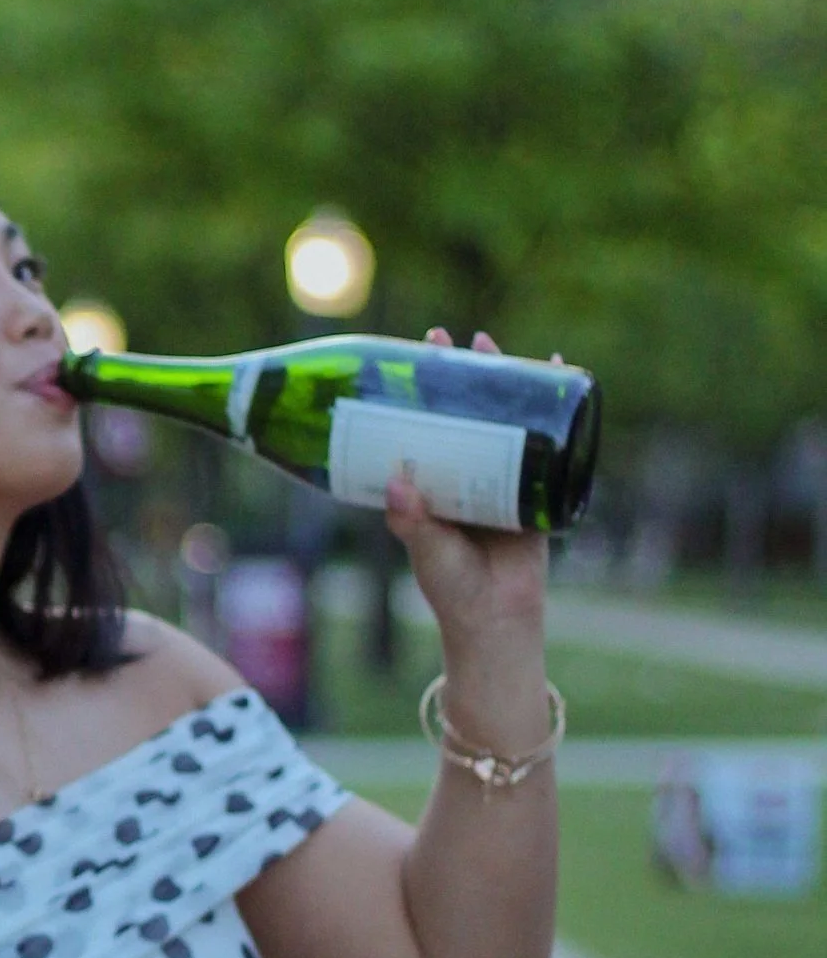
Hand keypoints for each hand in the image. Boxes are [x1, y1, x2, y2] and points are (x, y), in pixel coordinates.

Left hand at [388, 328, 551, 740]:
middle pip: (461, 411)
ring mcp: (500, 476)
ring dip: (504, 382)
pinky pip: (547, 442)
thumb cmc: (452, 587)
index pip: (420, 424)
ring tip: (500, 346)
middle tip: (451, 337)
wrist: (498, 620)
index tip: (409, 357)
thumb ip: (413, 522)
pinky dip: (554, 411)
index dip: (416, 392)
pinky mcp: (536, 488)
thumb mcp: (428, 550)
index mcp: (430, 482)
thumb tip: (399, 483)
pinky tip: (558, 376)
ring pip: (503, 419)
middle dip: (459, 374)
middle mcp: (463, 472)